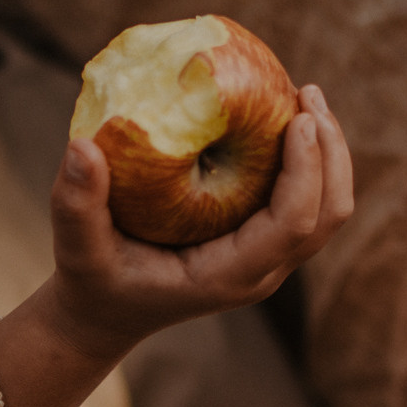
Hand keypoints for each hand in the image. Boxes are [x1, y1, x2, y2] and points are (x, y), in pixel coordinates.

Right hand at [46, 84, 352, 359]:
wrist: (105, 314)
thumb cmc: (93, 281)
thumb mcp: (76, 246)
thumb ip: (75, 202)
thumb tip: (81, 146)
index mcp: (227, 276)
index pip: (292, 225)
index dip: (306, 171)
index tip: (298, 119)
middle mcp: (260, 272)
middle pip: (328, 215)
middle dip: (331, 152)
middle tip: (307, 92)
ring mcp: (267, 259)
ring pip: (327, 209)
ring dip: (328, 152)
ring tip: (306, 96)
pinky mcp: (262, 242)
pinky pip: (306, 201)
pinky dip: (309, 160)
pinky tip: (284, 116)